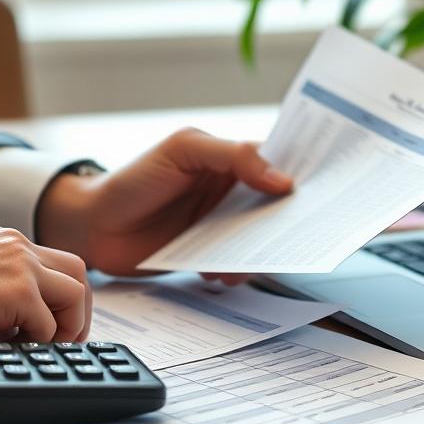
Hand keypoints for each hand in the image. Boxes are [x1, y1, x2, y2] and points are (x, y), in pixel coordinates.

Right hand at [0, 222, 91, 340]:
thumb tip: (16, 323)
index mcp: (6, 240)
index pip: (54, 262)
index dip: (63, 293)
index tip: (58, 318)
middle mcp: (18, 246)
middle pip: (77, 271)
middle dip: (79, 306)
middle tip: (68, 335)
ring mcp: (21, 266)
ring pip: (75, 293)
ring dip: (68, 324)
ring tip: (49, 344)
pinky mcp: (17, 292)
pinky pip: (47, 324)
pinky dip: (39, 341)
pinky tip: (16, 347)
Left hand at [34, 128, 292, 276]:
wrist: (92, 226)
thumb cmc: (134, 179)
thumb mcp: (183, 150)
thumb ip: (232, 157)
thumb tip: (282, 180)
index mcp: (231, 160)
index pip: (278, 160)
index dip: (304, 169)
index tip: (331, 183)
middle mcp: (232, 193)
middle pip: (276, 205)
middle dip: (293, 217)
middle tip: (309, 227)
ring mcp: (222, 227)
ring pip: (260, 240)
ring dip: (264, 250)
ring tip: (257, 257)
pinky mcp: (208, 256)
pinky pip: (236, 266)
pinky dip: (237, 272)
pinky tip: (222, 273)